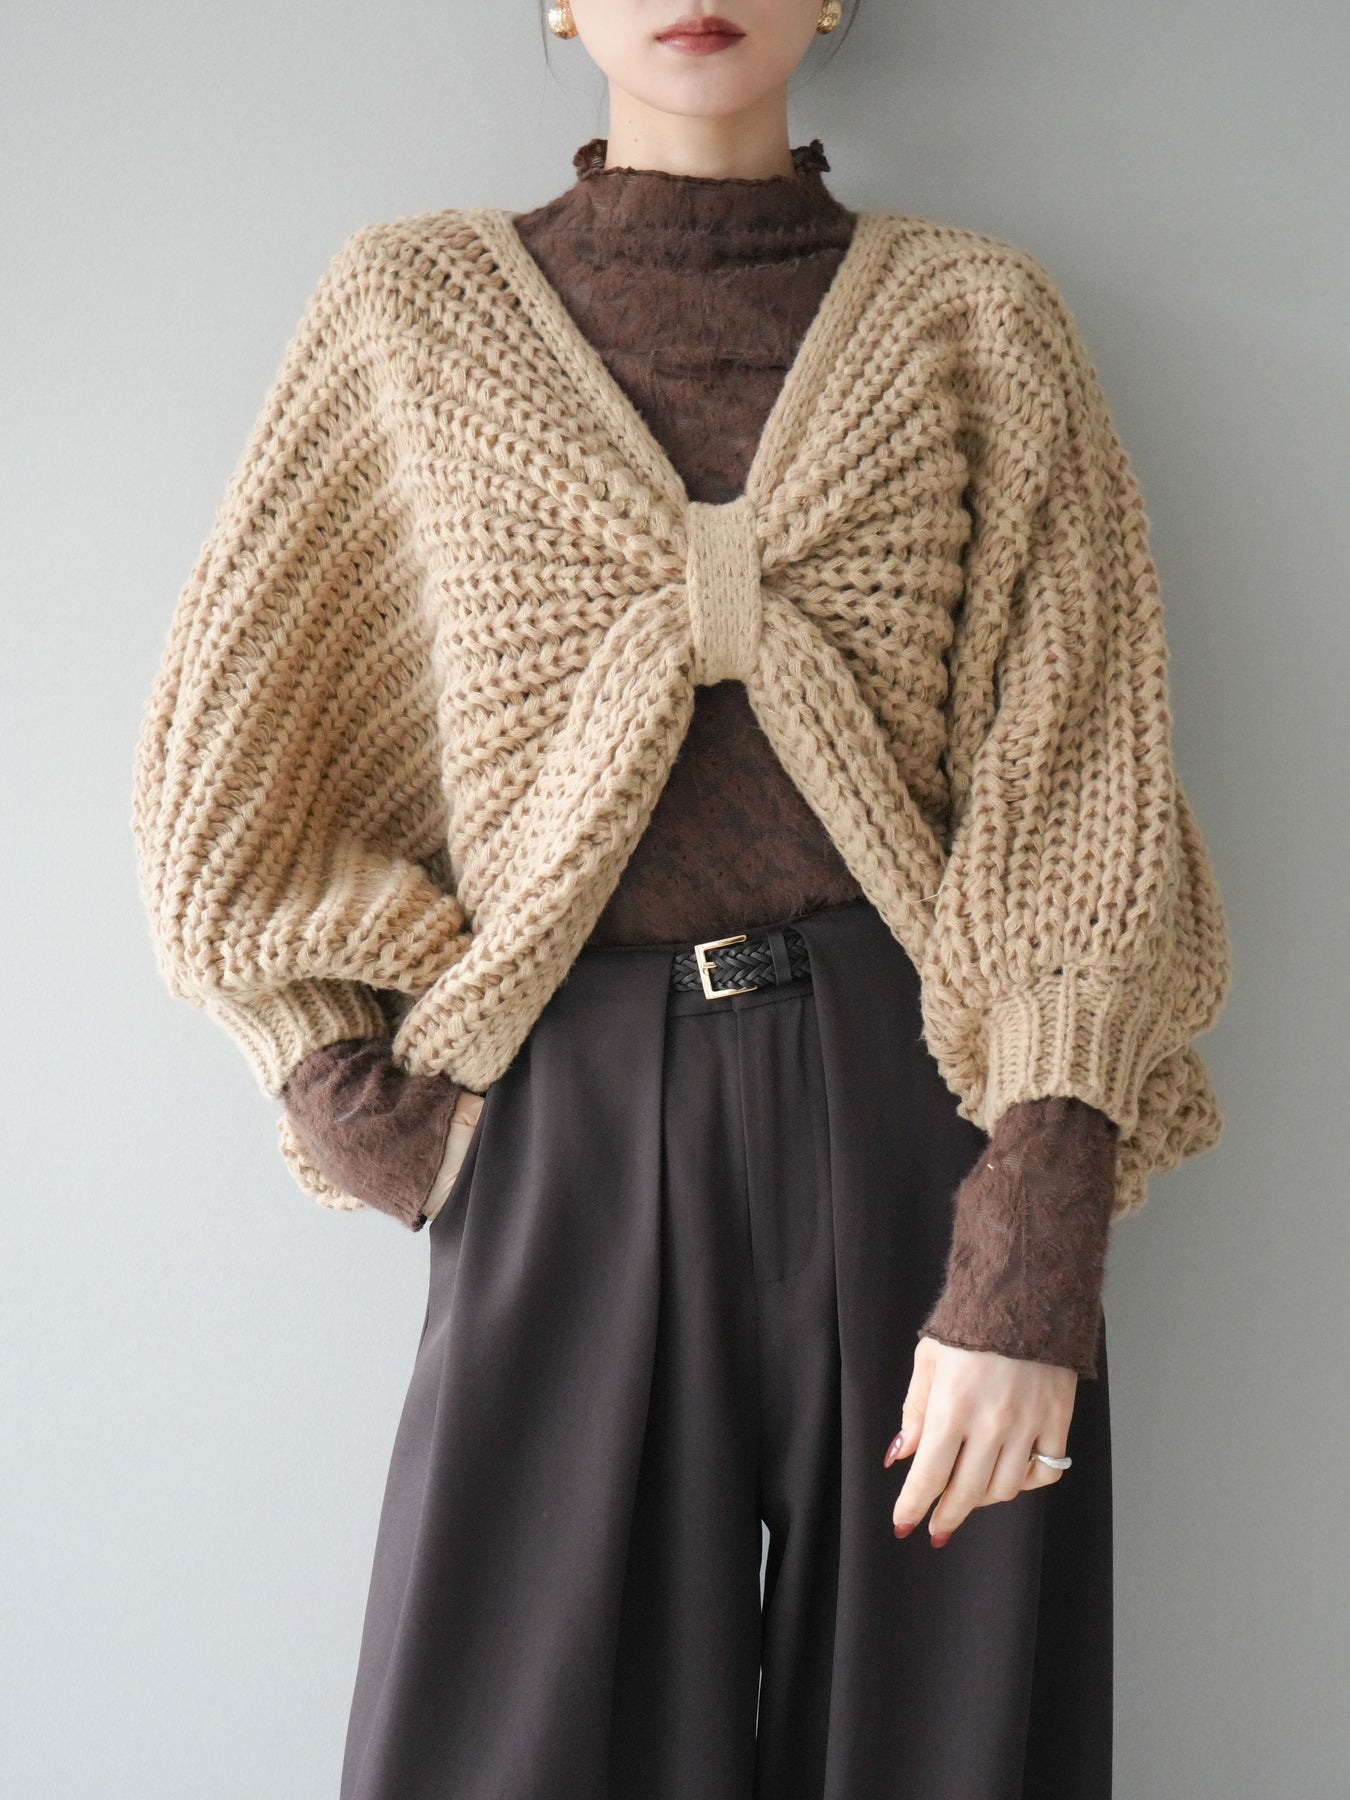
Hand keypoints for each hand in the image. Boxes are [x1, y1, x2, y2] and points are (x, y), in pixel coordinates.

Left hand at [884, 1335, 1076, 1546]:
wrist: (1025, 1292)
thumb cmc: (968, 1325)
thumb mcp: (928, 1361)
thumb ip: (915, 1412)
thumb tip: (902, 1457)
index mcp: (952, 1408)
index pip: (929, 1476)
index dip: (914, 1506)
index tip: (903, 1524)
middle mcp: (991, 1424)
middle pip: (967, 1492)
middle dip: (947, 1515)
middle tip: (936, 1528)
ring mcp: (1029, 1425)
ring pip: (1006, 1487)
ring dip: (983, 1499)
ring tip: (969, 1494)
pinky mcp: (1058, 1419)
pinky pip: (1046, 1471)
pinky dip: (1027, 1481)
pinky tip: (1011, 1475)